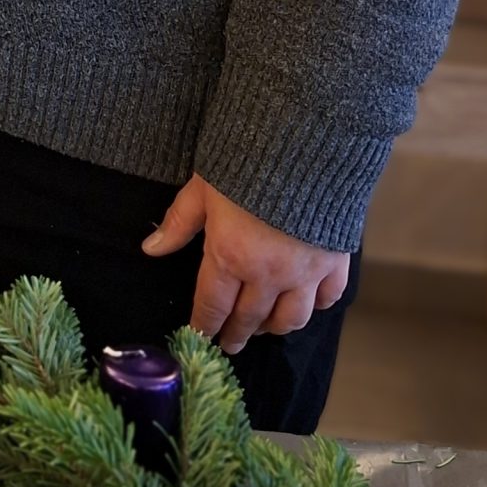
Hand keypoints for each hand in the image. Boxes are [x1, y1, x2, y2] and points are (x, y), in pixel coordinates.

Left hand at [141, 174, 349, 353]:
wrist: (307, 142)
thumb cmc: (247, 159)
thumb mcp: (202, 188)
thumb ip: (178, 223)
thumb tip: (151, 249)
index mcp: (230, 257)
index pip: (212, 305)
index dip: (204, 325)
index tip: (200, 336)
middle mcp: (268, 274)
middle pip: (249, 318)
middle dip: (237, 334)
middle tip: (230, 344)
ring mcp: (305, 272)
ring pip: (290, 318)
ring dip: (274, 327)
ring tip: (264, 328)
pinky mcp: (336, 261)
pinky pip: (329, 298)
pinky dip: (317, 306)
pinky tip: (308, 304)